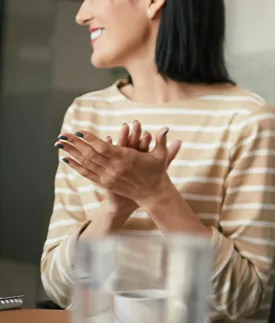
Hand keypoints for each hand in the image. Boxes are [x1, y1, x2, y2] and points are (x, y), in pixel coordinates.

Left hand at [58, 125, 182, 208]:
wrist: (153, 194)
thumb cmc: (158, 172)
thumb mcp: (161, 155)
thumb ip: (160, 140)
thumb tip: (166, 128)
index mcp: (127, 158)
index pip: (104, 148)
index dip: (90, 139)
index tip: (80, 131)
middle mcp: (115, 168)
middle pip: (90, 154)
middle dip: (75, 143)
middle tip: (63, 134)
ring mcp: (108, 177)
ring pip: (86, 163)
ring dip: (72, 153)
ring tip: (60, 144)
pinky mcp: (105, 183)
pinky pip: (87, 174)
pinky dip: (76, 166)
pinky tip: (67, 159)